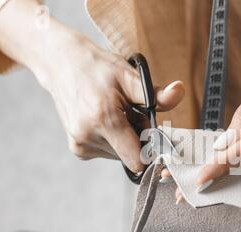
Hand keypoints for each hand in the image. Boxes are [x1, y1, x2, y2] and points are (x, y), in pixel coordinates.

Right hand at [0, 0, 184, 172]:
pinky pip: (107, 152)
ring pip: (120, 155)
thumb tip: (179, 92)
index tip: (154, 136)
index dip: (151, 150)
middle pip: (131, 156)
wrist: (61, 64)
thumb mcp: (129, 75)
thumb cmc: (98, 68)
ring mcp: (80, 144)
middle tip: (131, 114)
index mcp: (104, 119)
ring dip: (125, 139)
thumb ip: (155, 93)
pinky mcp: (77, 148)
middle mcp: (88, 136)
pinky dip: (112, 140)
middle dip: (138, 139)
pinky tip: (105, 120)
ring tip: (115, 114)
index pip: (137, 159)